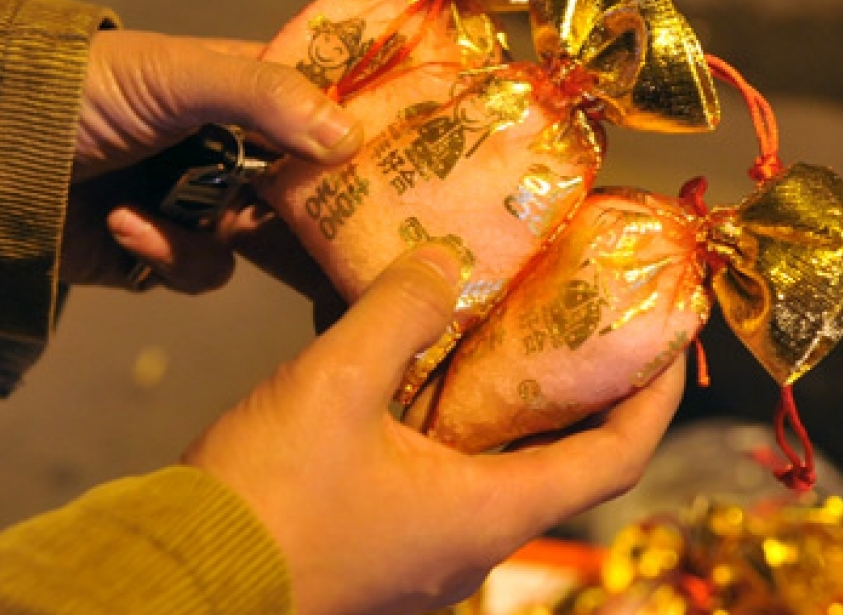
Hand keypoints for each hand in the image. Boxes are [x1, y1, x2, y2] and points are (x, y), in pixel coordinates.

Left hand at [61, 29, 361, 292]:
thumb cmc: (81, 89)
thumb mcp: (174, 75)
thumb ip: (263, 95)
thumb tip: (348, 136)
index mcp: (244, 91)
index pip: (326, 111)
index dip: (364, 135)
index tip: (408, 163)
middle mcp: (235, 147)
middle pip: (310, 188)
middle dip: (323, 215)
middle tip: (361, 242)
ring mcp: (204, 202)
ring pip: (262, 242)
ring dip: (211, 233)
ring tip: (161, 216)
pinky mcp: (170, 252)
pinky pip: (205, 270)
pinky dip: (167, 253)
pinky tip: (124, 225)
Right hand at [183, 244, 687, 614]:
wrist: (171, 588)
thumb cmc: (261, 504)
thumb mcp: (333, 385)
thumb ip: (394, 312)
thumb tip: (441, 261)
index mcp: (487, 512)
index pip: (616, 458)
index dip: (657, 396)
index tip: (671, 339)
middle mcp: (470, 543)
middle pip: (559, 460)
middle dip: (575, 387)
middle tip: (578, 315)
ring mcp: (423, 553)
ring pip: (488, 466)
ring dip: (498, 399)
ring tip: (492, 323)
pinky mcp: (378, 548)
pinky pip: (431, 476)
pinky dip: (436, 419)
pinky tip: (400, 365)